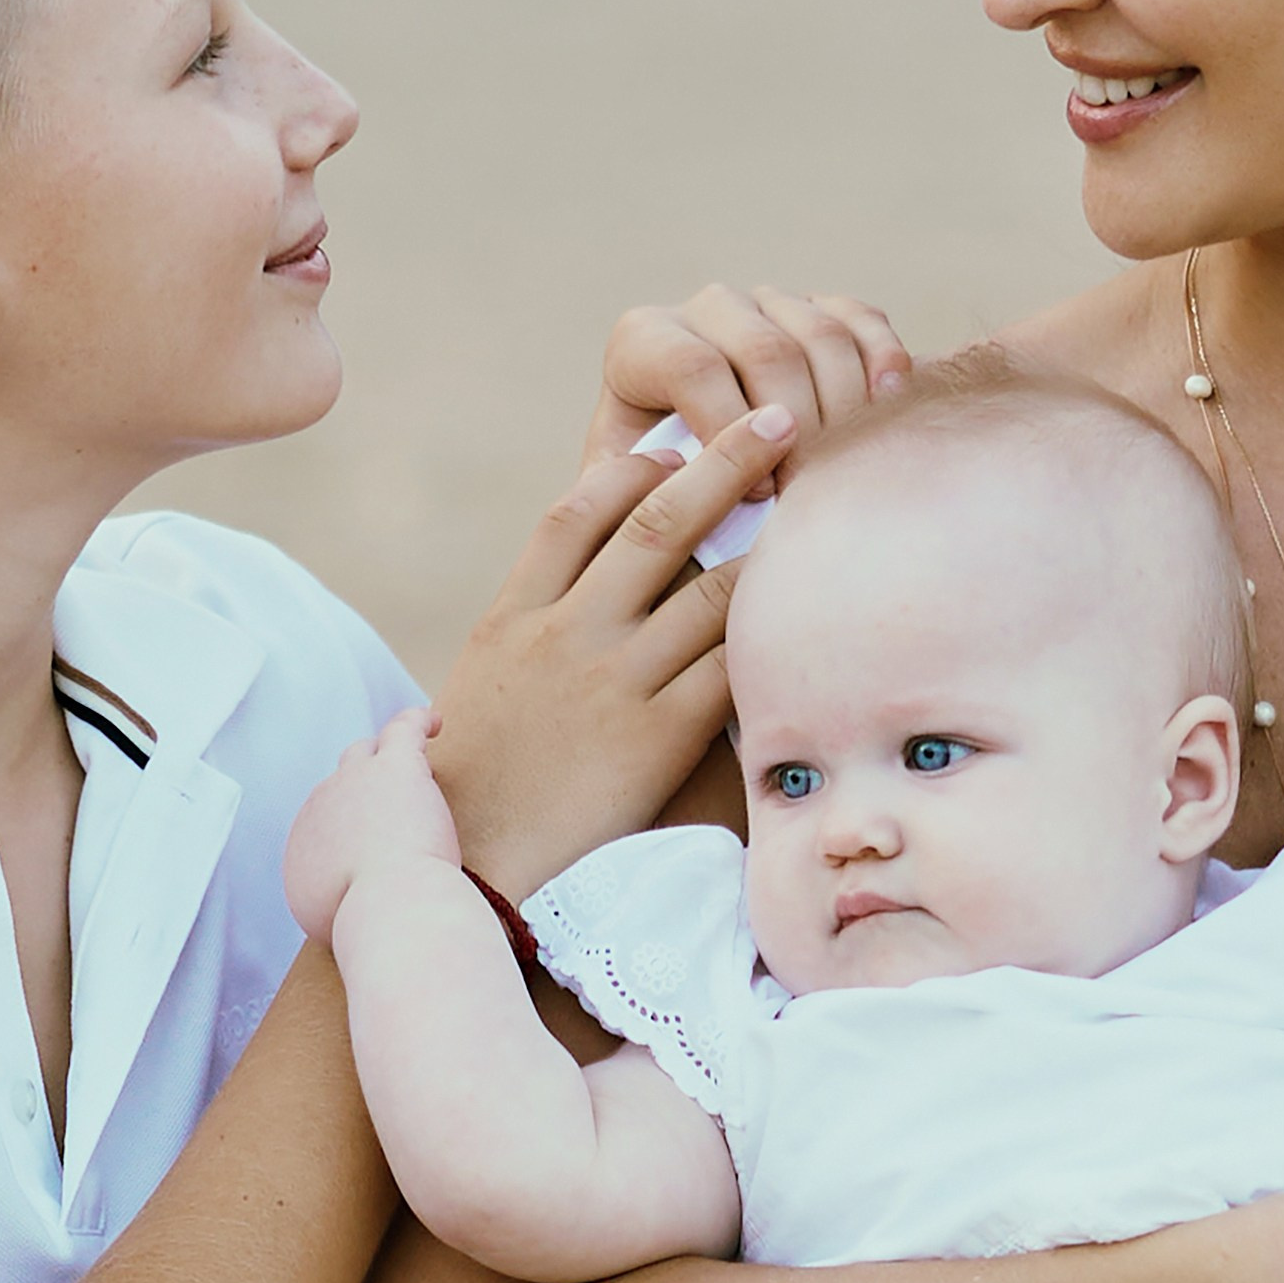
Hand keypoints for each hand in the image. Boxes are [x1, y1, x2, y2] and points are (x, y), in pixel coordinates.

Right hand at [283, 706, 459, 944]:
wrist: (388, 910)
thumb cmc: (372, 930)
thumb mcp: (335, 932)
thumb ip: (338, 914)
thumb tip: (350, 918)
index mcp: (307, 852)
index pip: (326, 828)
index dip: (351, 833)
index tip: (373, 850)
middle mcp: (320, 811)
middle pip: (337, 786)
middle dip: (358, 790)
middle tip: (388, 801)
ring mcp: (354, 783)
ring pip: (364, 753)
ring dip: (383, 753)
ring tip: (409, 749)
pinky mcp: (394, 768)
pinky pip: (402, 730)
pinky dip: (417, 722)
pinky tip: (436, 722)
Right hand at [430, 406, 796, 895]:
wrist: (473, 863)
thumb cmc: (477, 777)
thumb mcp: (484, 677)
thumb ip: (531, 620)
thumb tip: (584, 575)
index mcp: (515, 612)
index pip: (575, 509)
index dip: (630, 469)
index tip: (672, 449)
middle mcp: (567, 633)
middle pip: (657, 523)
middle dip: (726, 461)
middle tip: (780, 420)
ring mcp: (614, 682)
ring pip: (710, 588)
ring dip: (766, 547)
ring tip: (810, 518)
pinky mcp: (659, 738)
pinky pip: (728, 668)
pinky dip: (766, 636)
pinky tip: (802, 616)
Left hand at [586, 283, 910, 464]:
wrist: (701, 475)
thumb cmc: (659, 496)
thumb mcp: (632, 497)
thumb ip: (642, 492)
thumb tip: (686, 487)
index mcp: (643, 341)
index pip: (693, 368)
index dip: (729, 431)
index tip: (756, 494)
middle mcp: (705, 309)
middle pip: (765, 351)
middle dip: (797, 427)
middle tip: (811, 490)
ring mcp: (767, 302)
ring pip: (819, 334)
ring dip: (843, 406)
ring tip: (846, 468)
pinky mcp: (819, 308)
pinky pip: (859, 318)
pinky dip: (882, 358)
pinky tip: (888, 406)